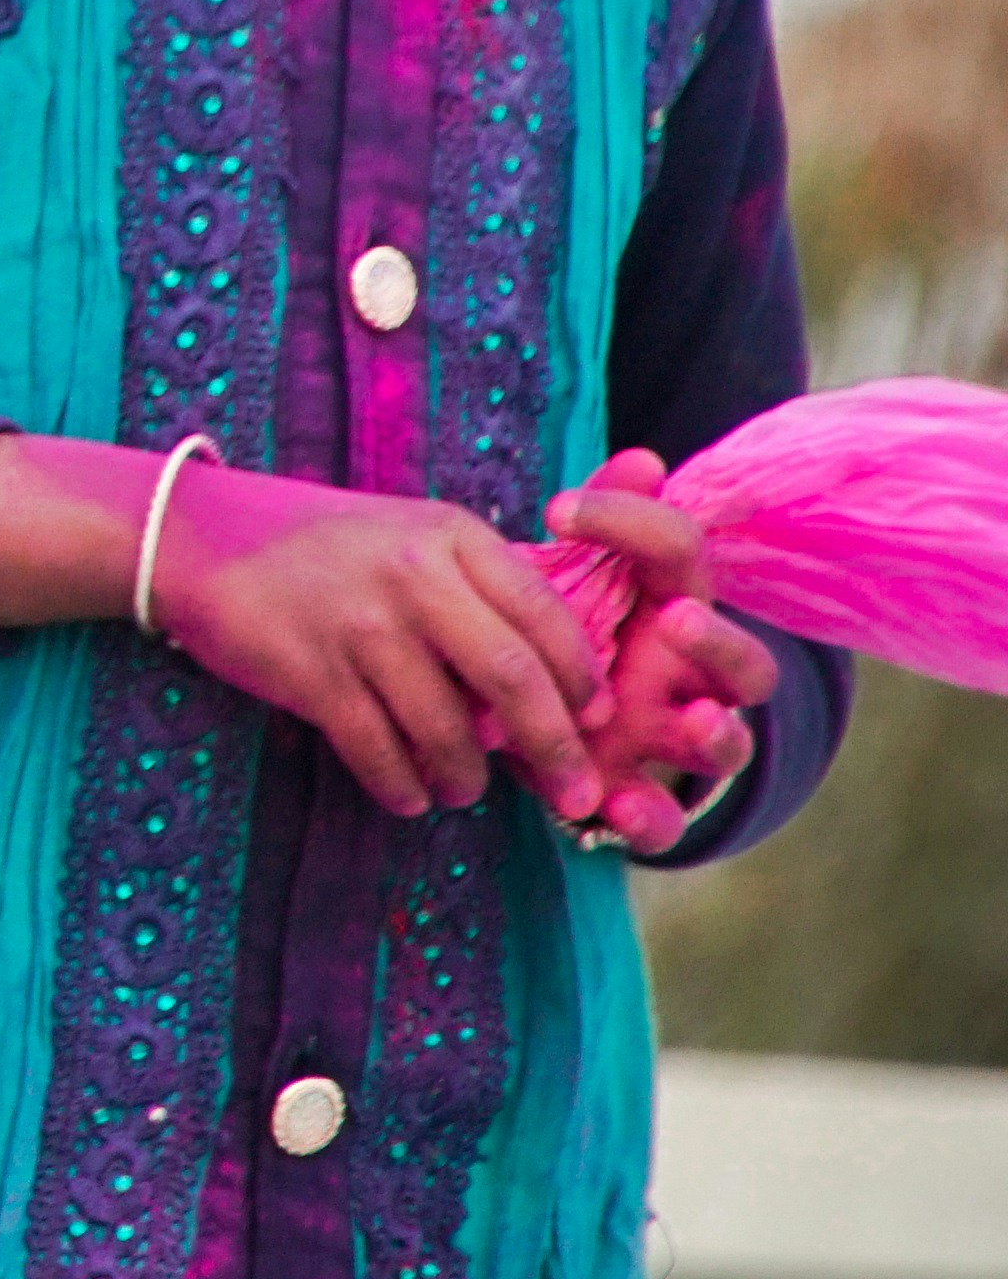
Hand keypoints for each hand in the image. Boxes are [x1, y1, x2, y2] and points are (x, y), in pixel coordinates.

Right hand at [146, 458, 607, 825]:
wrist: (195, 534)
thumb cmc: (320, 545)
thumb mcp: (409, 535)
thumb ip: (479, 589)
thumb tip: (555, 685)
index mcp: (450, 534)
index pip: (546, 614)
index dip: (582, 679)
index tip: (597, 724)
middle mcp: (411, 574)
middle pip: (512, 676)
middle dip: (554, 748)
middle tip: (575, 797)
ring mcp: (358, 623)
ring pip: (444, 726)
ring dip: (465, 776)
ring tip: (462, 789)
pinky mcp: (308, 670)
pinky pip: (376, 749)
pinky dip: (401, 785)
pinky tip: (408, 793)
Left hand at [539, 460, 772, 851]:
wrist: (527, 721)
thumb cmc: (560, 634)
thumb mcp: (565, 582)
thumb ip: (603, 526)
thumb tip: (645, 459)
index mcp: (669, 607)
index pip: (682, 555)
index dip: (634, 524)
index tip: (555, 508)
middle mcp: (687, 677)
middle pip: (750, 666)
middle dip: (723, 645)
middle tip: (680, 619)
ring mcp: (669, 741)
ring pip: (728, 745)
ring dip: (718, 735)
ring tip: (696, 722)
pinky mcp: (638, 796)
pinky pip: (663, 818)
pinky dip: (649, 818)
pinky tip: (615, 806)